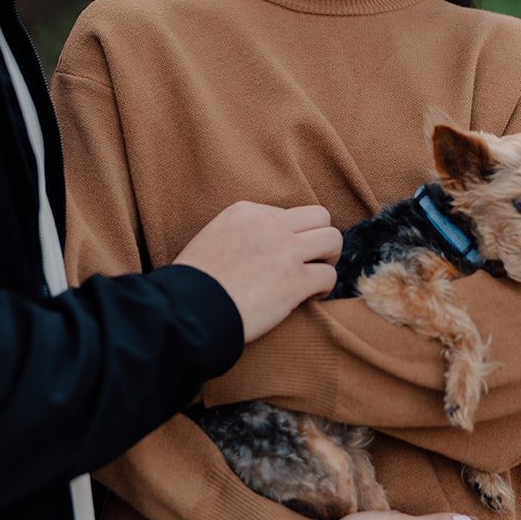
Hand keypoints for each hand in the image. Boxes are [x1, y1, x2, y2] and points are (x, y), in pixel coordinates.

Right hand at [175, 202, 340, 343]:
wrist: (188, 308)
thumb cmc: (194, 283)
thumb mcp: (213, 239)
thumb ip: (241, 234)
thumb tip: (261, 249)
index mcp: (246, 211)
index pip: (287, 213)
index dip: (289, 236)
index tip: (280, 257)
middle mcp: (270, 224)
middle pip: (320, 216)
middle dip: (320, 238)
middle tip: (311, 260)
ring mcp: (285, 250)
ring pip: (332, 239)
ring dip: (328, 258)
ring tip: (315, 276)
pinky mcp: (295, 280)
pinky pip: (328, 276)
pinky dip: (324, 288)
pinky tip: (309, 297)